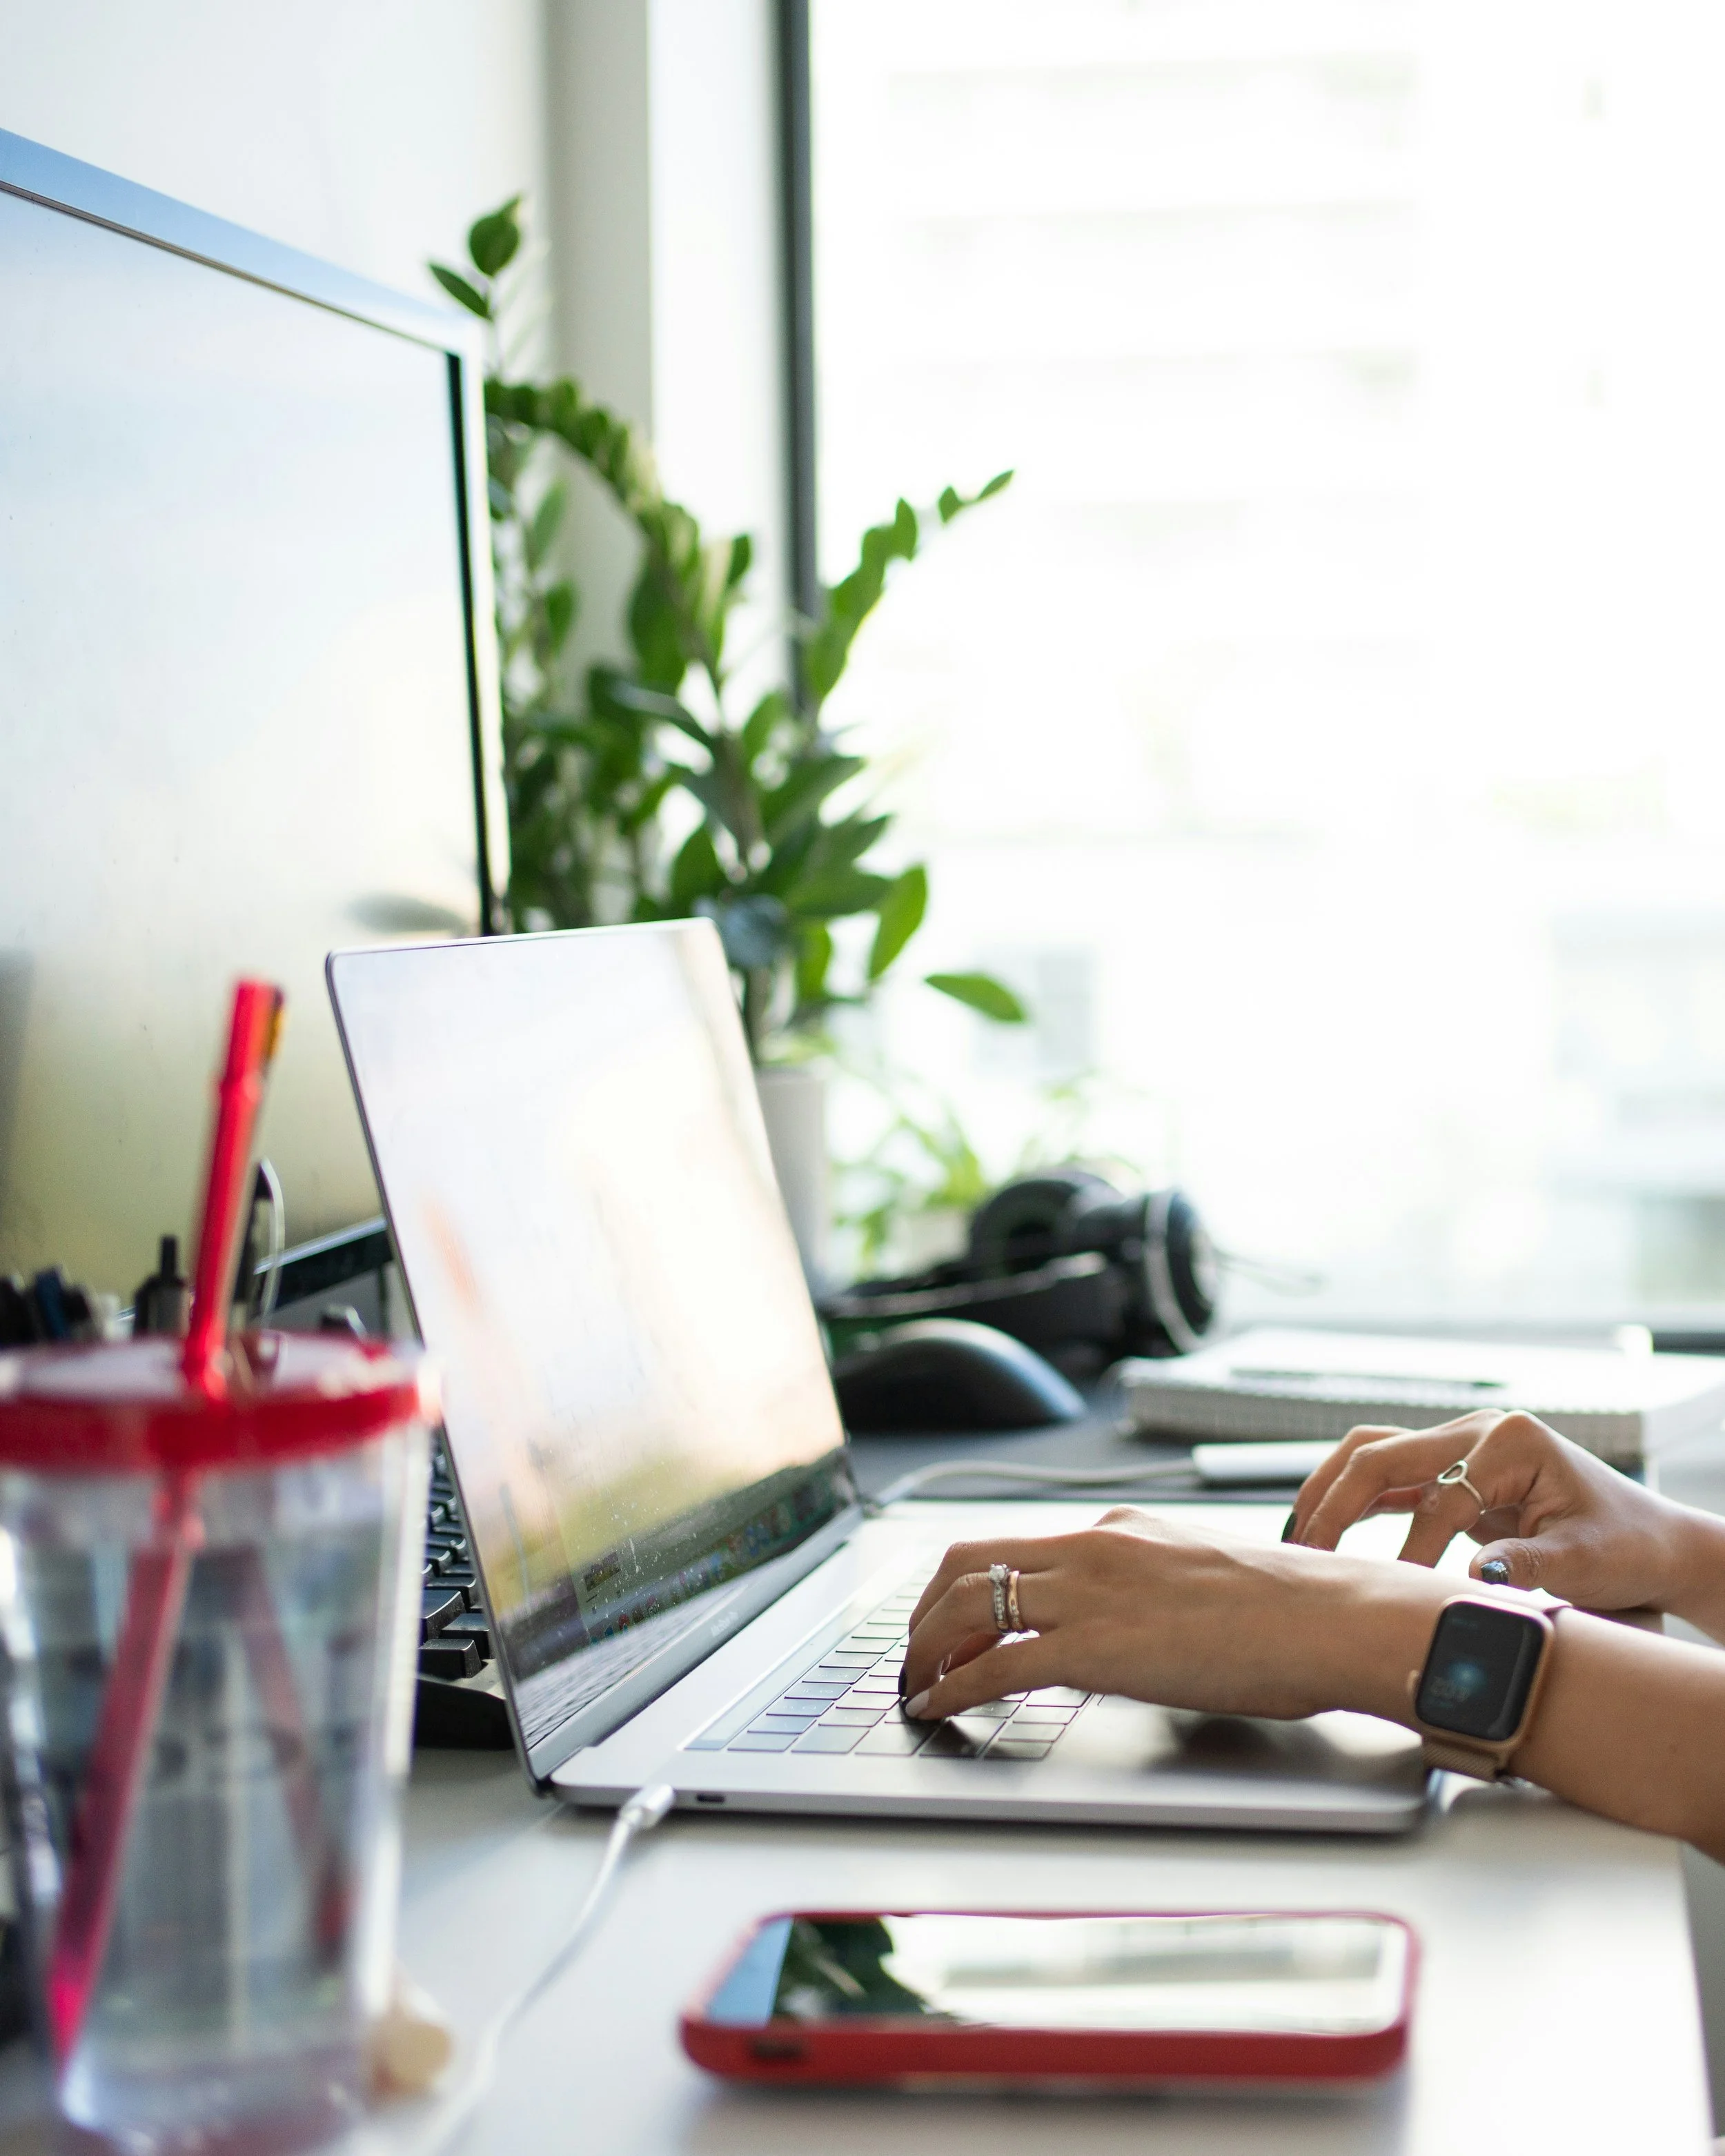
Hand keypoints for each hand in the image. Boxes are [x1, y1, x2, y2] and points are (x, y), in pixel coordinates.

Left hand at [899, 1509, 1442, 1724]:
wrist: (1332, 1620)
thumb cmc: (1292, 1611)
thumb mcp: (1199, 1578)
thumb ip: (1148, 1589)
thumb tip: (1127, 1624)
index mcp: (1118, 1531)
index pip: (1013, 1544)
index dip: (965, 1583)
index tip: (949, 1616)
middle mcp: (1091, 1548)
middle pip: (968, 1563)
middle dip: (927, 1610)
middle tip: (916, 1650)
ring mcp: (1088, 1594)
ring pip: (967, 1606)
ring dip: (927, 1648)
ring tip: (917, 1683)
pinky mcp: (1095, 1648)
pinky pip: (995, 1667)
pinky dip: (952, 1688)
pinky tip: (938, 1707)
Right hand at [1286, 1408, 1724, 1634]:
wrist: (1648, 1540)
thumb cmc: (1626, 1546)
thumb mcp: (1588, 1561)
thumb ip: (1531, 1565)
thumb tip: (1473, 1574)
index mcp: (1511, 1440)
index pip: (1440, 1497)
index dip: (1413, 1552)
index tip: (1397, 1598)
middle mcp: (1477, 1431)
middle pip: (1382, 1454)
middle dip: (1337, 1505)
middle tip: (1306, 1555)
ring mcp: (1459, 1445)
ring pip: (1371, 1453)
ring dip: (1329, 1492)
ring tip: (1298, 1538)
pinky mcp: (1449, 1469)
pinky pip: (1386, 1476)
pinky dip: (1349, 1500)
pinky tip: (1322, 1532)